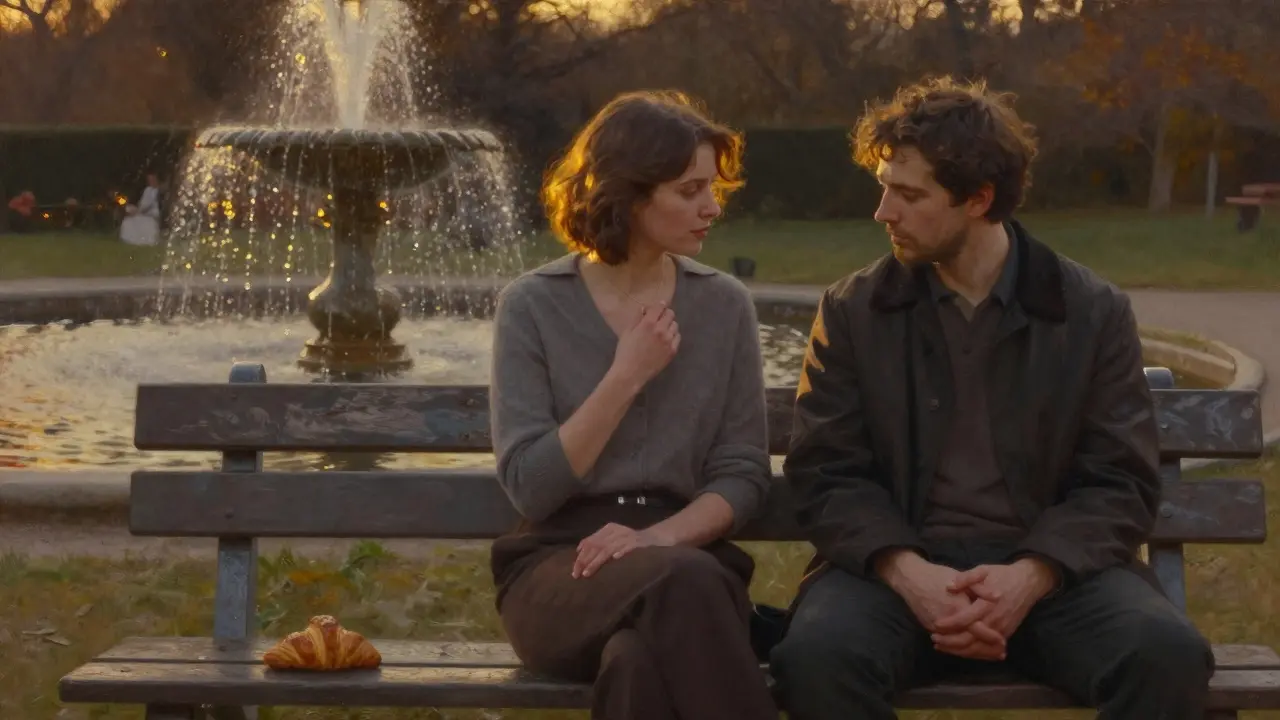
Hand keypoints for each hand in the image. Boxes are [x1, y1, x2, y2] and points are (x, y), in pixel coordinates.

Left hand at [572, 523, 673, 577]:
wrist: (655, 536)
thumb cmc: (631, 542)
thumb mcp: (614, 540)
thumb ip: (600, 544)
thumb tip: (580, 552)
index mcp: (608, 529)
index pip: (590, 541)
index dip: (580, 555)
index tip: (574, 569)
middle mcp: (616, 531)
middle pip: (596, 546)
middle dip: (584, 561)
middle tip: (577, 575)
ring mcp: (626, 536)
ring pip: (607, 548)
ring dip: (597, 561)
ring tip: (588, 572)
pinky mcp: (638, 541)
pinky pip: (628, 546)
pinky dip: (621, 551)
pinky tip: (615, 558)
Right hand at [610, 305, 678, 389]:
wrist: (631, 373)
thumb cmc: (626, 352)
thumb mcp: (627, 332)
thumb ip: (637, 318)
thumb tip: (645, 309)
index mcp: (648, 323)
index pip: (660, 307)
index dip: (659, 305)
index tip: (658, 307)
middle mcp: (661, 330)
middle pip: (670, 314)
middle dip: (665, 314)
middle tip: (660, 319)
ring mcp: (669, 341)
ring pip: (675, 325)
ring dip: (669, 325)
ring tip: (662, 330)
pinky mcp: (673, 351)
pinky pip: (678, 337)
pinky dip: (673, 335)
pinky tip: (666, 339)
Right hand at [876, 550, 1005, 660]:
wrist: (911, 579)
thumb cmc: (937, 576)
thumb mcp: (961, 577)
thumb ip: (980, 588)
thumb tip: (998, 596)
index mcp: (957, 609)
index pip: (978, 629)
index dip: (991, 637)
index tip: (1003, 642)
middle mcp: (947, 623)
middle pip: (970, 643)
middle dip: (985, 650)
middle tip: (1000, 654)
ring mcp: (937, 629)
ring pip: (958, 647)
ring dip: (974, 652)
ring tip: (989, 655)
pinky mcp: (930, 629)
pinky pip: (948, 644)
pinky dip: (960, 649)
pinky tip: (970, 650)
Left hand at [933, 558, 1058, 648]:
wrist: (1027, 583)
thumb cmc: (1002, 575)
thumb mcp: (983, 570)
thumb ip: (966, 578)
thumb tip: (948, 586)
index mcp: (987, 604)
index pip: (965, 619)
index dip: (949, 623)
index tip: (935, 624)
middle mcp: (995, 621)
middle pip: (969, 639)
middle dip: (950, 642)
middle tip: (934, 639)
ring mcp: (1001, 630)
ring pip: (977, 648)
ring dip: (959, 650)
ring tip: (941, 646)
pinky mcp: (1005, 634)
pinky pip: (987, 649)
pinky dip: (972, 653)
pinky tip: (959, 651)